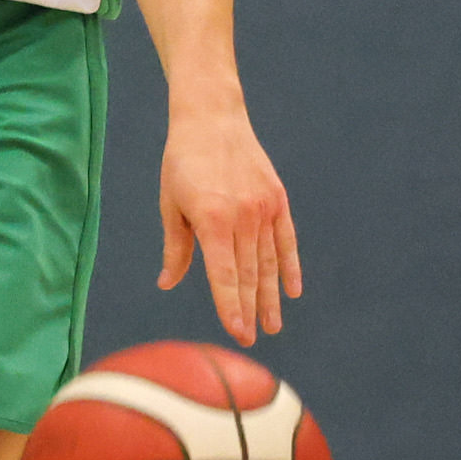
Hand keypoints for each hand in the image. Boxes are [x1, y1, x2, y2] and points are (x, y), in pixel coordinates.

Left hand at [157, 106, 301, 342]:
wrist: (212, 119)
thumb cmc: (181, 163)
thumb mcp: (170, 204)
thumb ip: (175, 247)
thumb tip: (168, 283)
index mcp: (212, 220)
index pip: (224, 275)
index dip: (230, 307)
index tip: (237, 333)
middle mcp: (243, 217)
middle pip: (248, 274)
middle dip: (249, 310)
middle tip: (251, 340)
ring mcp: (264, 208)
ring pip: (269, 262)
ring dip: (270, 296)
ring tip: (272, 325)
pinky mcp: (278, 200)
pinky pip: (287, 241)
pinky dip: (290, 266)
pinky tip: (292, 291)